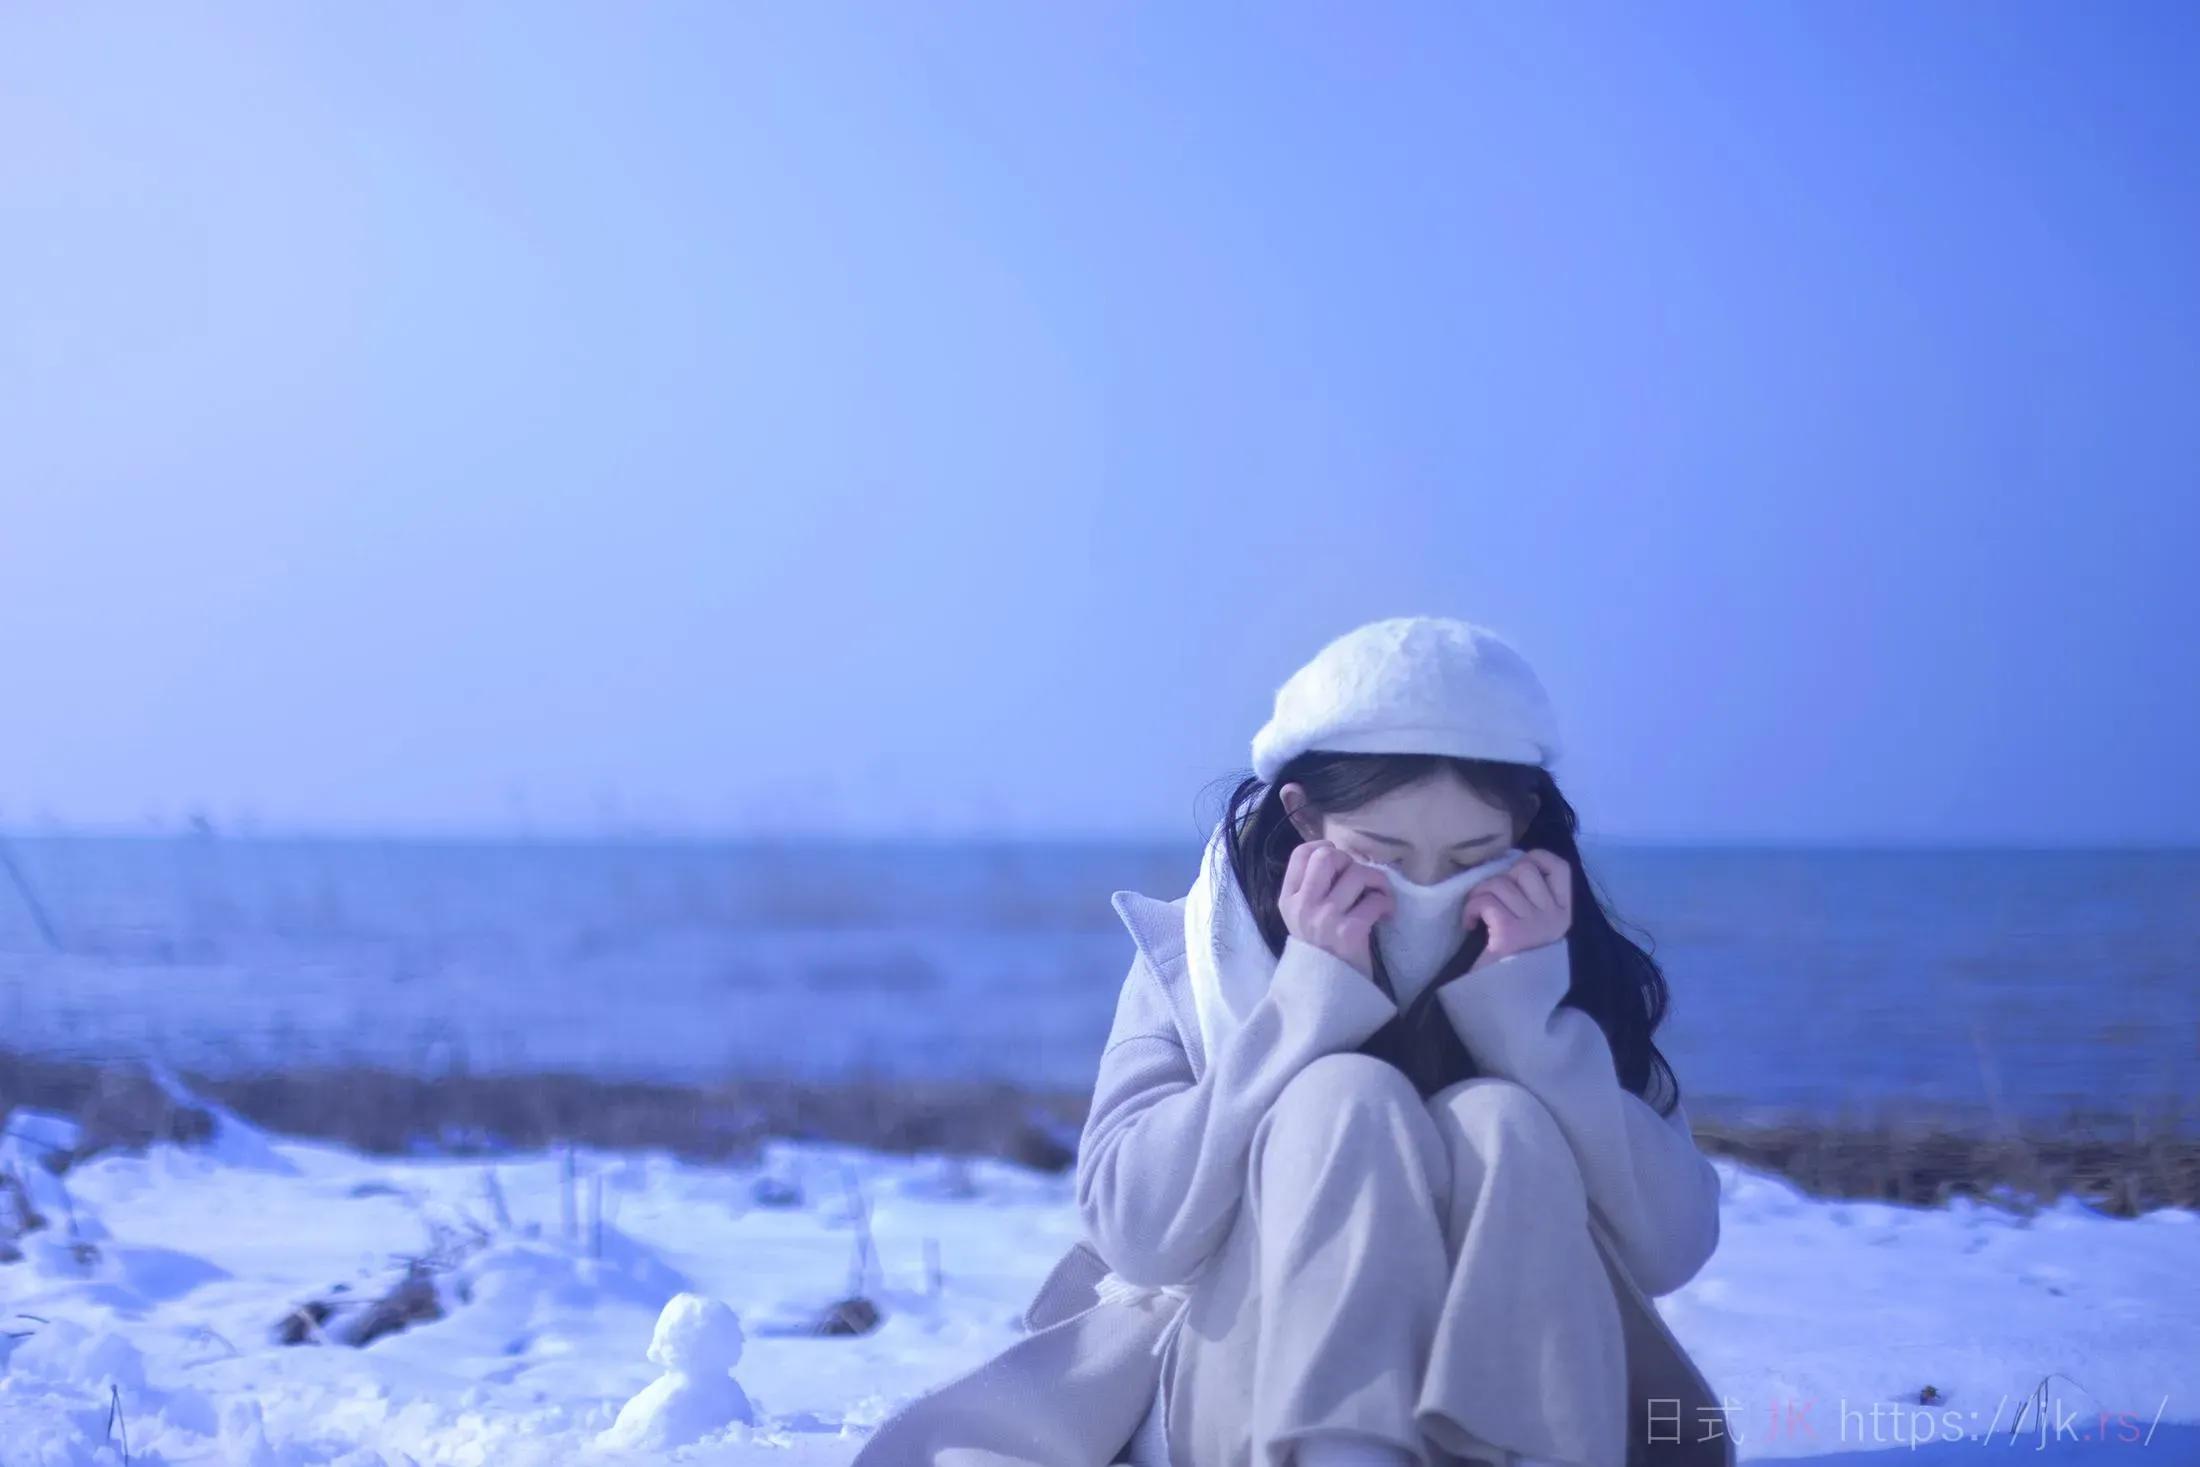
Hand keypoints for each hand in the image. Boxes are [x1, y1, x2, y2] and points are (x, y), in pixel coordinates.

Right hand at [1279, 838, 1394, 979]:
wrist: (1328, 994)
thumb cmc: (1321, 952)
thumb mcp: (1302, 920)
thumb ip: (1310, 890)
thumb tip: (1338, 856)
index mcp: (1288, 900)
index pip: (1301, 854)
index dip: (1325, 848)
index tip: (1341, 863)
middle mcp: (1303, 905)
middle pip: (1327, 856)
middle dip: (1351, 861)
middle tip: (1360, 881)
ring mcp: (1325, 918)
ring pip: (1356, 873)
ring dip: (1377, 880)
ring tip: (1380, 895)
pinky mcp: (1349, 932)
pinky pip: (1375, 899)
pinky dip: (1387, 903)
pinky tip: (1386, 914)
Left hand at [1464, 849, 1572, 969]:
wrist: (1505, 998)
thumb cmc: (1516, 958)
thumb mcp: (1535, 926)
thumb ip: (1533, 898)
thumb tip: (1513, 863)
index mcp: (1564, 913)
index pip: (1560, 868)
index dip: (1536, 858)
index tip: (1514, 872)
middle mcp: (1554, 917)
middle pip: (1524, 869)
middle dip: (1499, 879)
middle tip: (1491, 901)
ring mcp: (1534, 924)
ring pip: (1500, 883)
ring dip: (1480, 894)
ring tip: (1479, 914)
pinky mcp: (1510, 932)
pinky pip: (1486, 901)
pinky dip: (1471, 909)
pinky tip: (1471, 924)